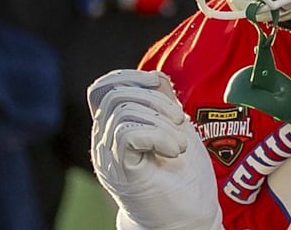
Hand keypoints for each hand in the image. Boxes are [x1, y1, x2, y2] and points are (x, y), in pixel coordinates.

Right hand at [88, 69, 223, 229]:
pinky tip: (174, 150)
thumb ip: (162, 101)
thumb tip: (155, 76)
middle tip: (179, 122)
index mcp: (115, 128)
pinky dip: (159, 135)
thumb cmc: (183, 175)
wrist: (188, 217)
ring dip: (161, 120)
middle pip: (115, 94)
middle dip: (155, 99)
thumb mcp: (175, 127)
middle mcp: (104, 142)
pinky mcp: (122, 173)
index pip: (102, 88)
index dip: (130, 77)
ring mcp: (109, 159)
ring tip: (179, 143)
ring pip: (122, 111)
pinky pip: (128, 133)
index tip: (161, 87)